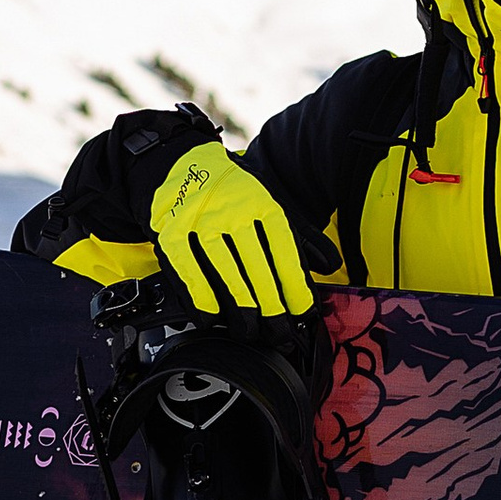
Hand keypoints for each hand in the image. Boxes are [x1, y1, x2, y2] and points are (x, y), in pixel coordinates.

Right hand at [148, 146, 312, 317]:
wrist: (179, 165)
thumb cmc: (233, 192)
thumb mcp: (270, 200)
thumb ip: (300, 234)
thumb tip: (329, 265)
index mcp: (261, 200)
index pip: (283, 246)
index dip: (294, 283)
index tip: (303, 311)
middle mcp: (231, 209)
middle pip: (255, 265)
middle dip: (271, 306)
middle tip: (281, 334)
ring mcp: (199, 221)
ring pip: (224, 273)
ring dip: (239, 309)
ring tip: (251, 332)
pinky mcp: (171, 234)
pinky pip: (188, 273)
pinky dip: (201, 299)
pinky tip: (213, 318)